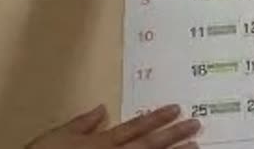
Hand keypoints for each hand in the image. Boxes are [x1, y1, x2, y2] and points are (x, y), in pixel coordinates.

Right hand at [26, 104, 200, 148]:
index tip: (176, 108)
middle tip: (196, 124)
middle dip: (174, 134)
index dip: (157, 118)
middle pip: (150, 144)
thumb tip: (100, 108)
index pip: (134, 128)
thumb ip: (81, 123)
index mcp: (101, 142)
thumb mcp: (57, 137)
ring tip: (196, 146)